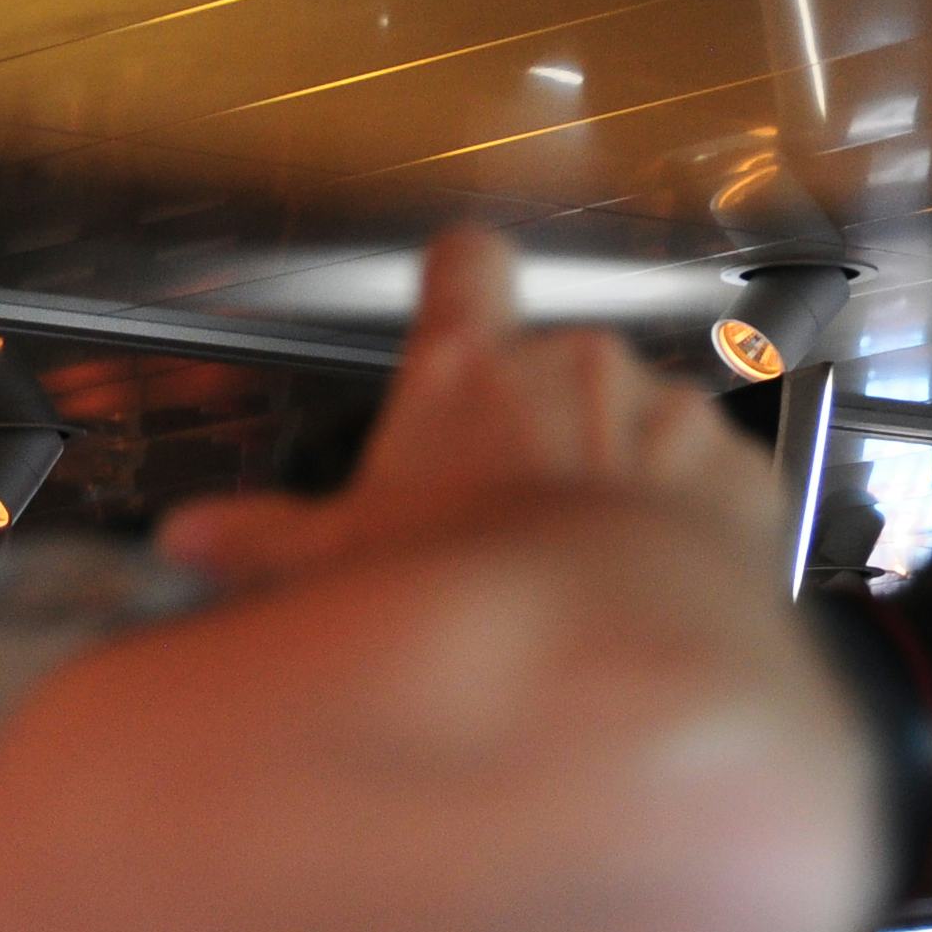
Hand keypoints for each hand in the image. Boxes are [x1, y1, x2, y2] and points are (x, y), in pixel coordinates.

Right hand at [158, 230, 785, 589]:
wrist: (611, 663)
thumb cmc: (466, 606)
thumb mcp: (338, 573)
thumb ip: (266, 542)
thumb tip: (192, 540)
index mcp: (470, 375)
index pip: (467, 269)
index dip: (466, 284)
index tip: (466, 297)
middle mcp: (576, 371)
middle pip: (558, 375)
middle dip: (545, 436)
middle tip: (514, 527)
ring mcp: (668, 418)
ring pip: (643, 434)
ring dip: (626, 486)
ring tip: (591, 580)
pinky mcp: (739, 478)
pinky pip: (716, 491)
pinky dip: (698, 533)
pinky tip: (660, 595)